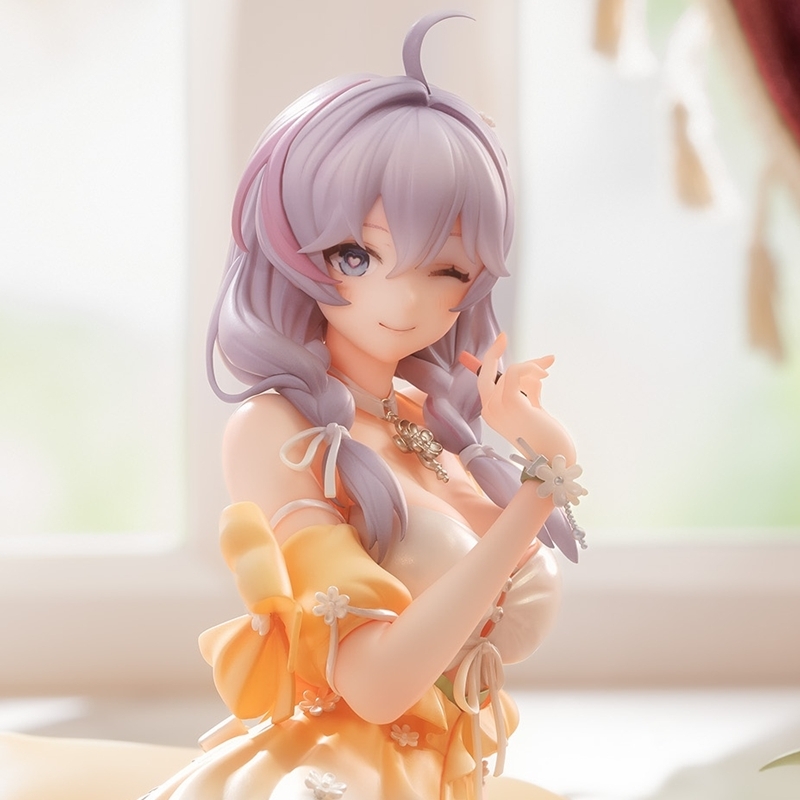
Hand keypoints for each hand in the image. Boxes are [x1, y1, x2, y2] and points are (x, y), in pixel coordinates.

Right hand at [471, 333, 575, 463]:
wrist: (554, 459)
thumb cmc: (547, 438)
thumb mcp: (534, 409)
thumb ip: (529, 390)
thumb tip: (536, 373)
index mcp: (492, 413)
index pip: (484, 381)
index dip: (488, 361)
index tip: (499, 342)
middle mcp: (489, 410)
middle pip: (485, 373)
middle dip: (493, 352)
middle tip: (503, 336)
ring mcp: (497, 407)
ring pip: (509, 370)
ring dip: (530, 366)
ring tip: (547, 370)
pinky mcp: (511, 403)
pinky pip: (515, 372)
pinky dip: (531, 367)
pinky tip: (545, 374)